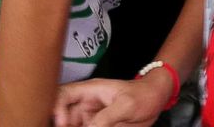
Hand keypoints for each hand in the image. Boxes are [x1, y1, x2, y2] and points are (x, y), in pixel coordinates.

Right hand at [54, 72, 172, 126]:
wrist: (156, 101)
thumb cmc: (143, 95)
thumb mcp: (126, 104)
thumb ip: (106, 117)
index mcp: (90, 91)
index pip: (63, 94)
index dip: (57, 107)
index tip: (63, 123)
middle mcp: (86, 105)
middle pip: (62, 114)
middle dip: (60, 123)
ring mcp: (90, 117)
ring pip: (70, 124)